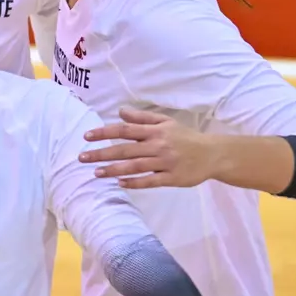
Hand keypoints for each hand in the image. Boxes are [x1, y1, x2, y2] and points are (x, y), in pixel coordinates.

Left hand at [79, 108, 217, 188]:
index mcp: (156, 131)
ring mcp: (166, 163)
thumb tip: (120, 112)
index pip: (125, 130)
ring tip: (96, 173)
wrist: (214, 154)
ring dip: (114, 170)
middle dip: (102, 153)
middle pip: (126, 149)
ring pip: (136, 167)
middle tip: (82, 158)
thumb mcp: (166, 122)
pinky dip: (135, 183)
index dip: (105, 132)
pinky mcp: (173, 178)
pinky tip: (120, 184)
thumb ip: (142, 118)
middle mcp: (159, 145)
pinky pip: (151, 181)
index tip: (86, 136)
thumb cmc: (186, 137)